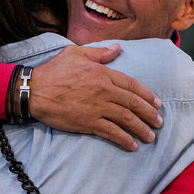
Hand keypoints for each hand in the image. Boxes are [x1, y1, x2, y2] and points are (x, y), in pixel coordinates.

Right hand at [28, 44, 162, 151]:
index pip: (132, 85)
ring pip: (126, 119)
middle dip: (149, 114)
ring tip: (150, 137)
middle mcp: (105, 91)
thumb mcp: (76, 53)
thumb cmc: (53, 70)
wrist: (35, 90)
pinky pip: (111, 132)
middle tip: (158, 123)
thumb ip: (99, 53)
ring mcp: (98, 108)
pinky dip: (124, 139)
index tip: (157, 104)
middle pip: (133, 103)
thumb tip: (117, 48)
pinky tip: (132, 145)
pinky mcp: (88, 122)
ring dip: (141, 129)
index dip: (147, 95)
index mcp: (104, 73)